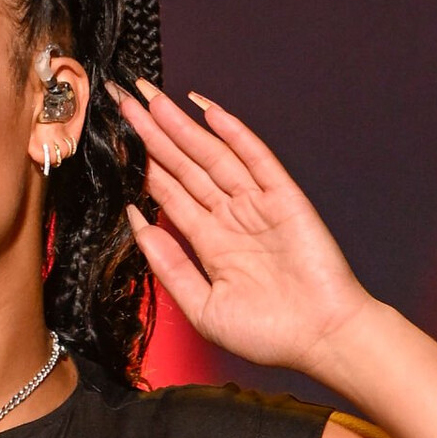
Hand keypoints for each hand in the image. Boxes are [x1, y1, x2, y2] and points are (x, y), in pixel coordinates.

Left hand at [108, 79, 376, 373]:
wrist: (321, 340)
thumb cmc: (268, 334)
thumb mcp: (201, 306)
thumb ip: (168, 265)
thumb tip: (136, 223)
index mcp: (209, 243)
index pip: (169, 193)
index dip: (141, 164)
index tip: (115, 138)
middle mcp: (230, 217)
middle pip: (184, 166)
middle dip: (152, 133)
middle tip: (123, 99)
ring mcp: (257, 205)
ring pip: (211, 155)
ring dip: (181, 126)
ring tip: (151, 97)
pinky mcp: (284, 198)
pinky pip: (255, 158)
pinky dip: (233, 133)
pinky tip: (207, 110)